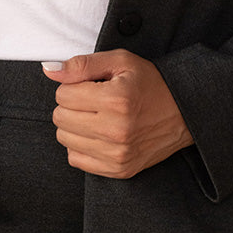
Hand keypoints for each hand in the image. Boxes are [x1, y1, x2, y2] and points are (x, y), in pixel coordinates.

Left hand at [43, 50, 194, 178]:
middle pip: (60, 118)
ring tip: (96, 116)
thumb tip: (49, 69)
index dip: (73, 85)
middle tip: (93, 100)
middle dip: (71, 105)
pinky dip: (82, 145)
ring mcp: (118, 154)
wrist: (184, 112)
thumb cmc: (150, 82)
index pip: (62, 94)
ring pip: (65, 139)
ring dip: (75, 125)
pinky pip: (76, 159)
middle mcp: (116, 130)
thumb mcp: (120, 62)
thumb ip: (82, 64)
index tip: (91, 85)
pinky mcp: (119, 170)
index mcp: (116, 99)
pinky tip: (99, 133)